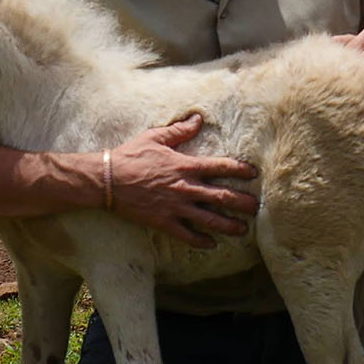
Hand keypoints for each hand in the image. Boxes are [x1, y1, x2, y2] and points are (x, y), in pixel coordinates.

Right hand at [106, 114, 258, 248]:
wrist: (107, 179)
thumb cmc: (130, 156)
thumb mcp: (155, 137)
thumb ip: (179, 130)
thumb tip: (198, 119)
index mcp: (185, 165)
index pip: (221, 166)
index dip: (240, 169)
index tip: (254, 173)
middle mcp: (185, 187)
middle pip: (222, 196)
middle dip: (242, 202)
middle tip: (256, 207)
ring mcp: (175, 207)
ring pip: (209, 219)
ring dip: (229, 225)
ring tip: (243, 230)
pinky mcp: (163, 222)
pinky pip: (187, 235)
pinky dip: (201, 241)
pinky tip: (212, 244)